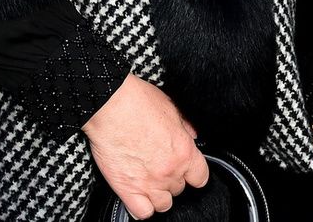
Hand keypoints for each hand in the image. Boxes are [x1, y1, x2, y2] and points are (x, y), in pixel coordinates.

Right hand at [83, 73, 207, 218]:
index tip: (189, 171)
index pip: (201, 177)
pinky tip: (139, 196)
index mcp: (184, 151)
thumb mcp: (172, 107)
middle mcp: (169, 171)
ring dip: (159, 195)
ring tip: (150, 181)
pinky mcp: (127, 189)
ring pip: (163, 205)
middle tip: (161, 166)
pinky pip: (142, 213)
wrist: (111, 105)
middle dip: (172, 179)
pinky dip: (141, 208)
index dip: (194, 174)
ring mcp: (148, 183)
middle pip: (179, 189)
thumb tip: (192, 135)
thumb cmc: (139, 101)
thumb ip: (185, 126)